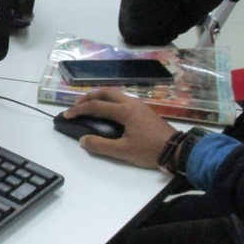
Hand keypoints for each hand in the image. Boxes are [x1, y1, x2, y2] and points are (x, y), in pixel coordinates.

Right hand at [63, 88, 177, 168]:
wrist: (176, 150)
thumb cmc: (149, 150)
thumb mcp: (123, 152)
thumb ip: (100, 145)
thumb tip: (83, 140)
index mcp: (125, 110)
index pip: (96, 106)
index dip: (79, 110)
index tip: (66, 115)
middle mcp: (131, 103)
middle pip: (105, 92)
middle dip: (88, 97)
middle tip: (76, 106)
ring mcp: (138, 105)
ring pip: (114, 94)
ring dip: (99, 98)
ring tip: (89, 107)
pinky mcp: (143, 110)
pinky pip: (121, 99)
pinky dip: (109, 102)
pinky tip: (106, 112)